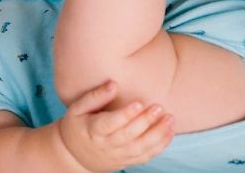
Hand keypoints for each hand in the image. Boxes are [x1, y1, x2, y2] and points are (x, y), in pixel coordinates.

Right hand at [58, 81, 173, 171]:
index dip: (125, 115)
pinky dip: (160, 146)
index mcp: (93, 130)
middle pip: (128, 135)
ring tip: (170, 119)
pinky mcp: (127, 161)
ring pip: (140, 148)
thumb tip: (113, 84)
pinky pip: (146, 156)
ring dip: (158, 134)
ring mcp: (118, 155)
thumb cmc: (77, 125)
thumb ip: (95, 96)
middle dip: (146, 121)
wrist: (74, 155)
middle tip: (159, 107)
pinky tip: (169, 133)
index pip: (110, 124)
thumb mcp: (77, 108)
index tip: (138, 103)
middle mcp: (106, 145)